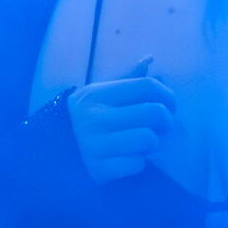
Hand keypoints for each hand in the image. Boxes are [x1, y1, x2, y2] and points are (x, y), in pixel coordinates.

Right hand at [69, 57, 175, 183]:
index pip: (147, 86)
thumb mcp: (102, 94)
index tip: (170, 105)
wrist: (57, 151)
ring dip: (154, 143)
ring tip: (146, 143)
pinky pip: (137, 164)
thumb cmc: (91, 118)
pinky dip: (139, 163)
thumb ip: (128, 78)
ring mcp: (95, 144)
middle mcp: (94, 117)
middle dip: (167, 121)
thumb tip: (150, 58)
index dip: (168, 95)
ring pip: (148, 138)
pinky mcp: (98, 169)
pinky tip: (130, 158)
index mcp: (98, 94)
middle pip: (153, 112)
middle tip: (163, 127)